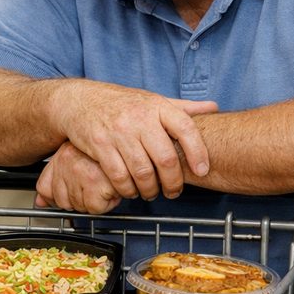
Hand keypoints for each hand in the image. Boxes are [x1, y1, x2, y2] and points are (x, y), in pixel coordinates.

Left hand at [35, 141, 121, 213]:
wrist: (131, 138)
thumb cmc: (108, 149)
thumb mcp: (77, 159)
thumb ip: (54, 180)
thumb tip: (39, 202)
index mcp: (62, 156)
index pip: (44, 188)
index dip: (55, 197)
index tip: (65, 197)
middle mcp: (68, 163)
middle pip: (62, 201)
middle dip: (80, 199)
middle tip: (94, 186)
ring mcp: (82, 173)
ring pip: (80, 206)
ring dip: (95, 201)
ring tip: (104, 185)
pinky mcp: (98, 183)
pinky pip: (96, 208)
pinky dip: (107, 204)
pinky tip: (112, 189)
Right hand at [52, 81, 216, 201]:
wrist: (80, 100)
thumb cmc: (121, 103)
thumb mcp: (152, 100)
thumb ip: (182, 107)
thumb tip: (213, 107)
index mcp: (157, 106)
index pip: (185, 128)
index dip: (198, 152)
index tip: (202, 170)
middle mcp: (139, 118)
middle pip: (165, 158)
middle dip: (173, 182)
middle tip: (173, 191)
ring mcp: (119, 132)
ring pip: (142, 172)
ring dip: (150, 190)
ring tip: (152, 193)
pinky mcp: (100, 146)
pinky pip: (119, 176)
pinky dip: (127, 189)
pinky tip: (131, 190)